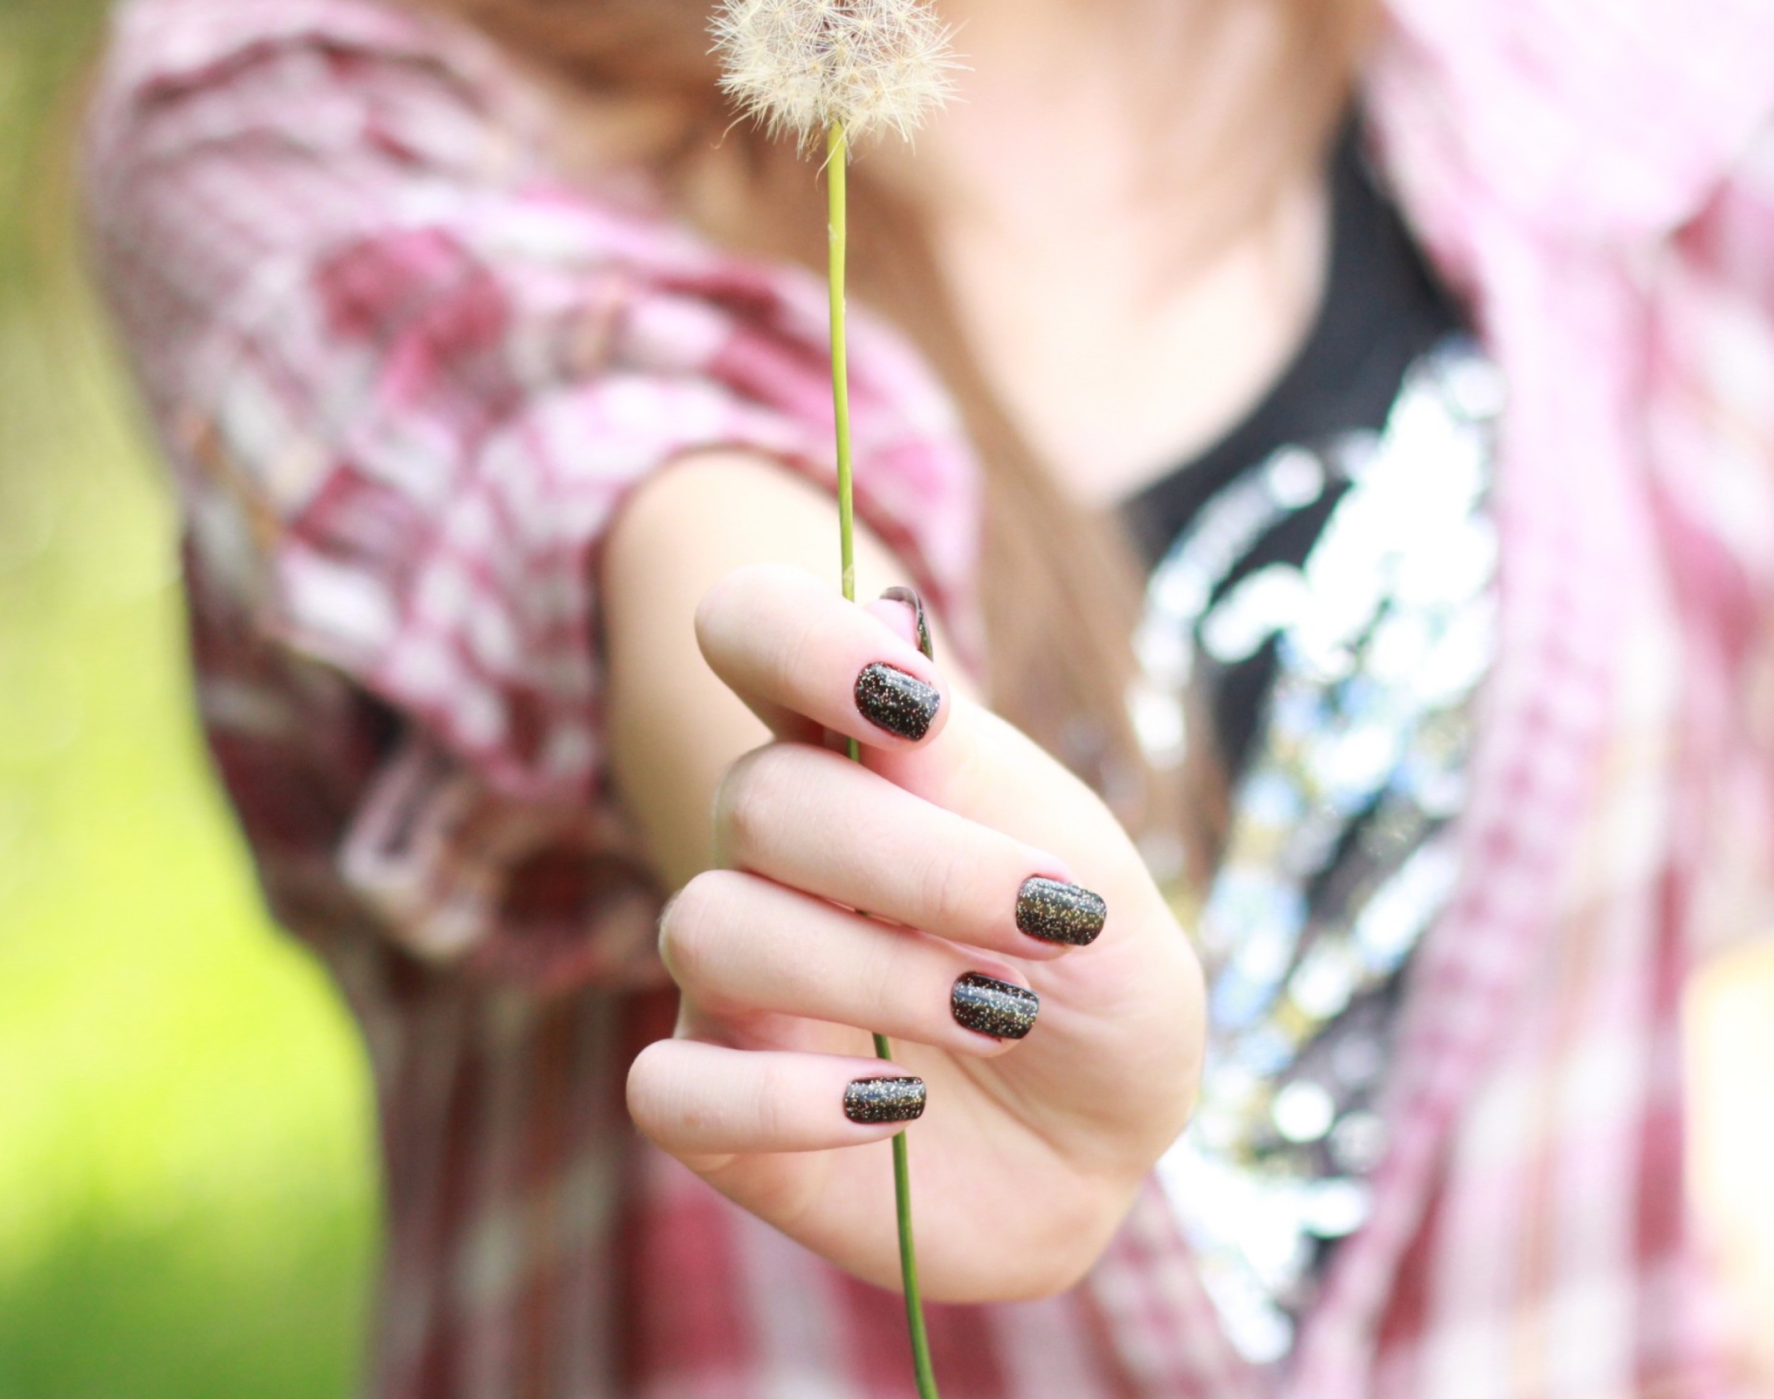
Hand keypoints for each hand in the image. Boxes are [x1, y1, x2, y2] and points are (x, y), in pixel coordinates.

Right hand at [625, 564, 1206, 1300]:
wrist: (1108, 1149)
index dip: (797, 639)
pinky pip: (665, 1089)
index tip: (912, 703)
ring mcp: (734, 984)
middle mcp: (774, 857)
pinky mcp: (718, 1111)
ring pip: (711, 930)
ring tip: (995, 1020)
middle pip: (757, 799)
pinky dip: (778, 1103)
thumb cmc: (1095, 988)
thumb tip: (888, 624)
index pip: (754, 632)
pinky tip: (891, 1110)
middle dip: (916, 864)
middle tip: (1044, 925)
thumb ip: (978, 774)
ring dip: (868, 975)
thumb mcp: (1089, 877)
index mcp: (857, 758)